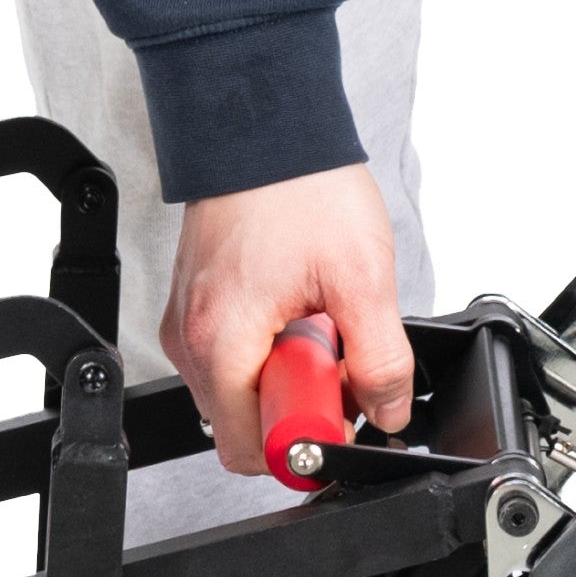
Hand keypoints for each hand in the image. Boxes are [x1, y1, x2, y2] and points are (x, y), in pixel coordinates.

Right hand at [161, 165, 417, 475]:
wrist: (265, 127)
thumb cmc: (302, 189)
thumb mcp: (363, 278)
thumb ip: (379, 358)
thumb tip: (388, 410)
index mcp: (221, 342)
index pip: (252, 448)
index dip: (308, 441)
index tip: (343, 410)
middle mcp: (190, 341)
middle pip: (245, 425)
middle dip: (301, 406)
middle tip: (337, 358)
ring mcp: (187, 324)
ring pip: (239, 393)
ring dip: (287, 377)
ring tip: (319, 325)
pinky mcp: (195, 307)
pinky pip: (232, 359)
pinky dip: (270, 351)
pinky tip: (299, 314)